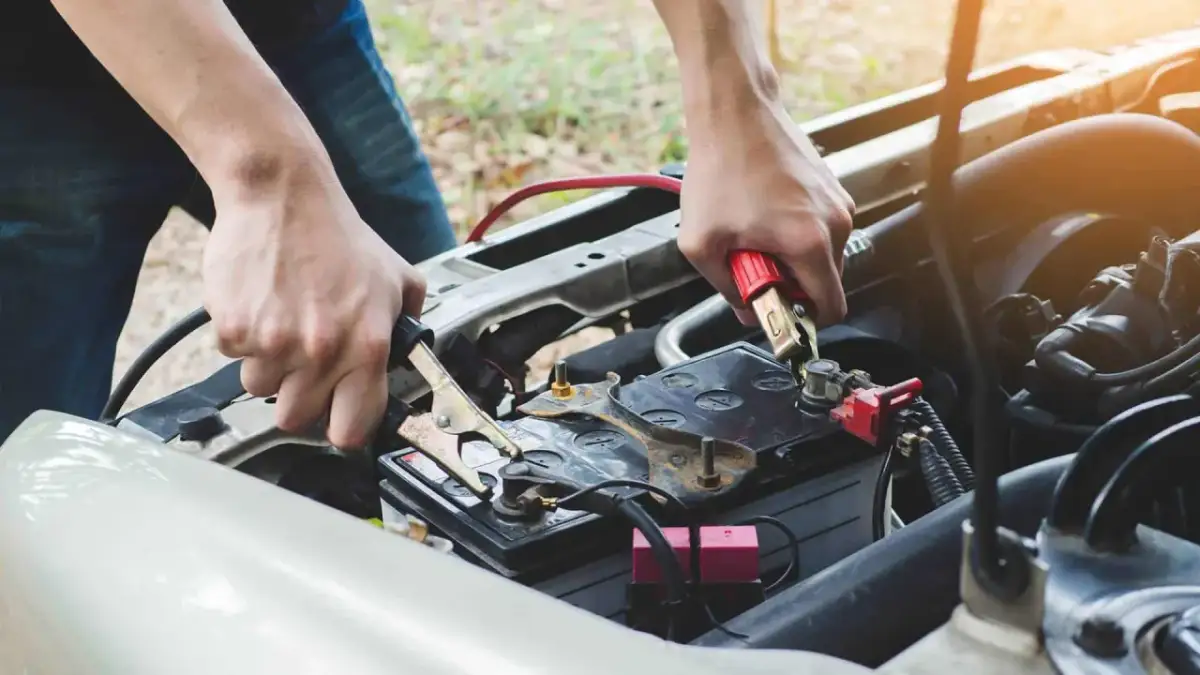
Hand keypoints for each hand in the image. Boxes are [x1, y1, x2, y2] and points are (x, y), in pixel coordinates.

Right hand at [202, 159, 424, 448]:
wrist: (283, 196)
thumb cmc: (338, 236)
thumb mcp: (396, 278)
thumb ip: (409, 323)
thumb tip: (414, 357)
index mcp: (367, 347)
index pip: (351, 428)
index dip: (343, 426)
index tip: (337, 417)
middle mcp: (322, 352)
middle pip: (296, 417)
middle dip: (299, 395)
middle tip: (304, 360)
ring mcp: (274, 343)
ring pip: (260, 389)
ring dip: (269, 365)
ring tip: (283, 321)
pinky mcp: (234, 328)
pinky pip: (233, 357)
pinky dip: (243, 337)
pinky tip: (260, 304)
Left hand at [677, 102, 854, 325]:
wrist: (735, 112)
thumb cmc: (720, 168)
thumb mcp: (702, 243)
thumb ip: (726, 288)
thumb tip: (745, 310)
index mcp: (810, 243)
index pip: (831, 309)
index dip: (803, 321)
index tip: (777, 311)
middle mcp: (835, 223)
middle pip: (826, 283)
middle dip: (791, 285)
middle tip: (753, 264)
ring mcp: (838, 202)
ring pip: (822, 255)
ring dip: (792, 257)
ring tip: (755, 234)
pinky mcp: (832, 187)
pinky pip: (820, 228)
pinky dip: (796, 232)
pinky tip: (764, 214)